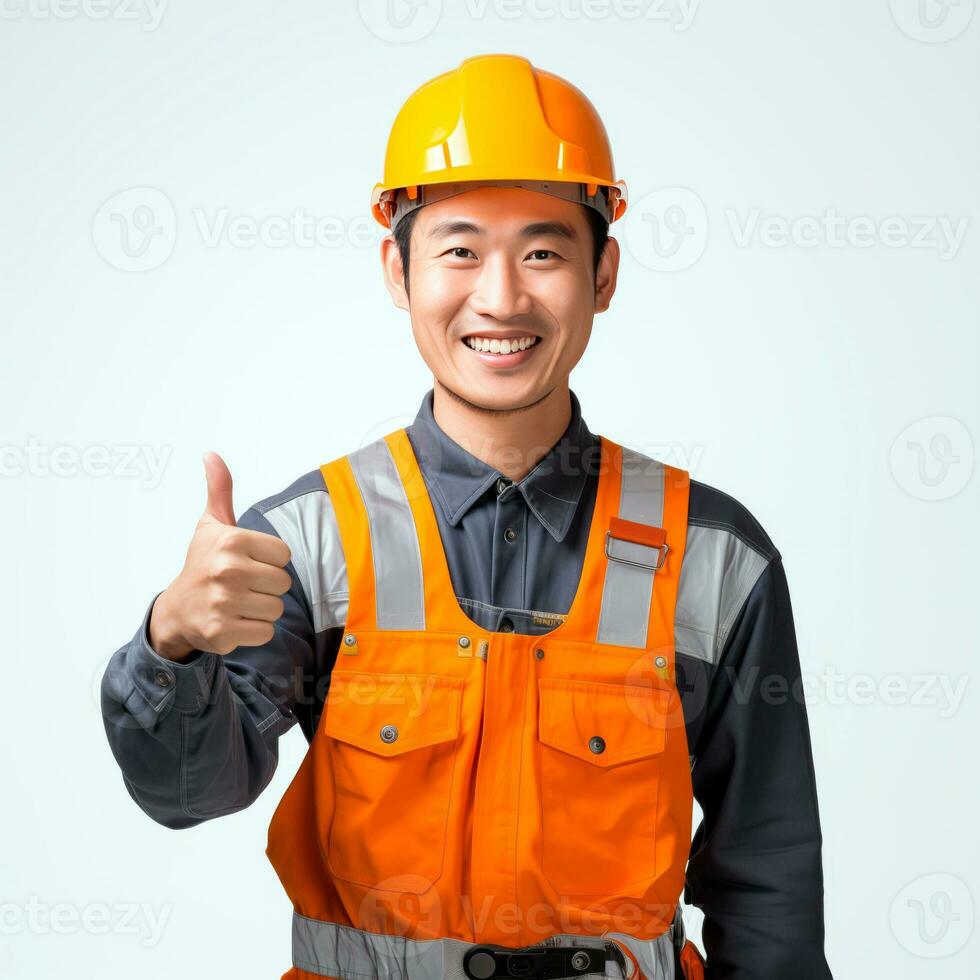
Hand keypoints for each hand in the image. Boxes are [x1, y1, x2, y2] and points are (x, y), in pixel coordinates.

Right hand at [148, 452, 292, 661]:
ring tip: (239, 603)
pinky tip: (234, 621)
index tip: (248, 562)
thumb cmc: (202, 564)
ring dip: (262, 609)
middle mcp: (227, 570)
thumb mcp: (211, 525)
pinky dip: (254, 631)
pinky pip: (265, 632)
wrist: (177, 611)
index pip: (285, 555)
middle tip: (242, 585)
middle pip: (284, 583)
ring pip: (277, 609)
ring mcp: (224, 603)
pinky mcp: (222, 633)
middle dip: (267, 586)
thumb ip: (220, 490)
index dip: (270, 561)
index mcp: (232, 541)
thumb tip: (211, 455)